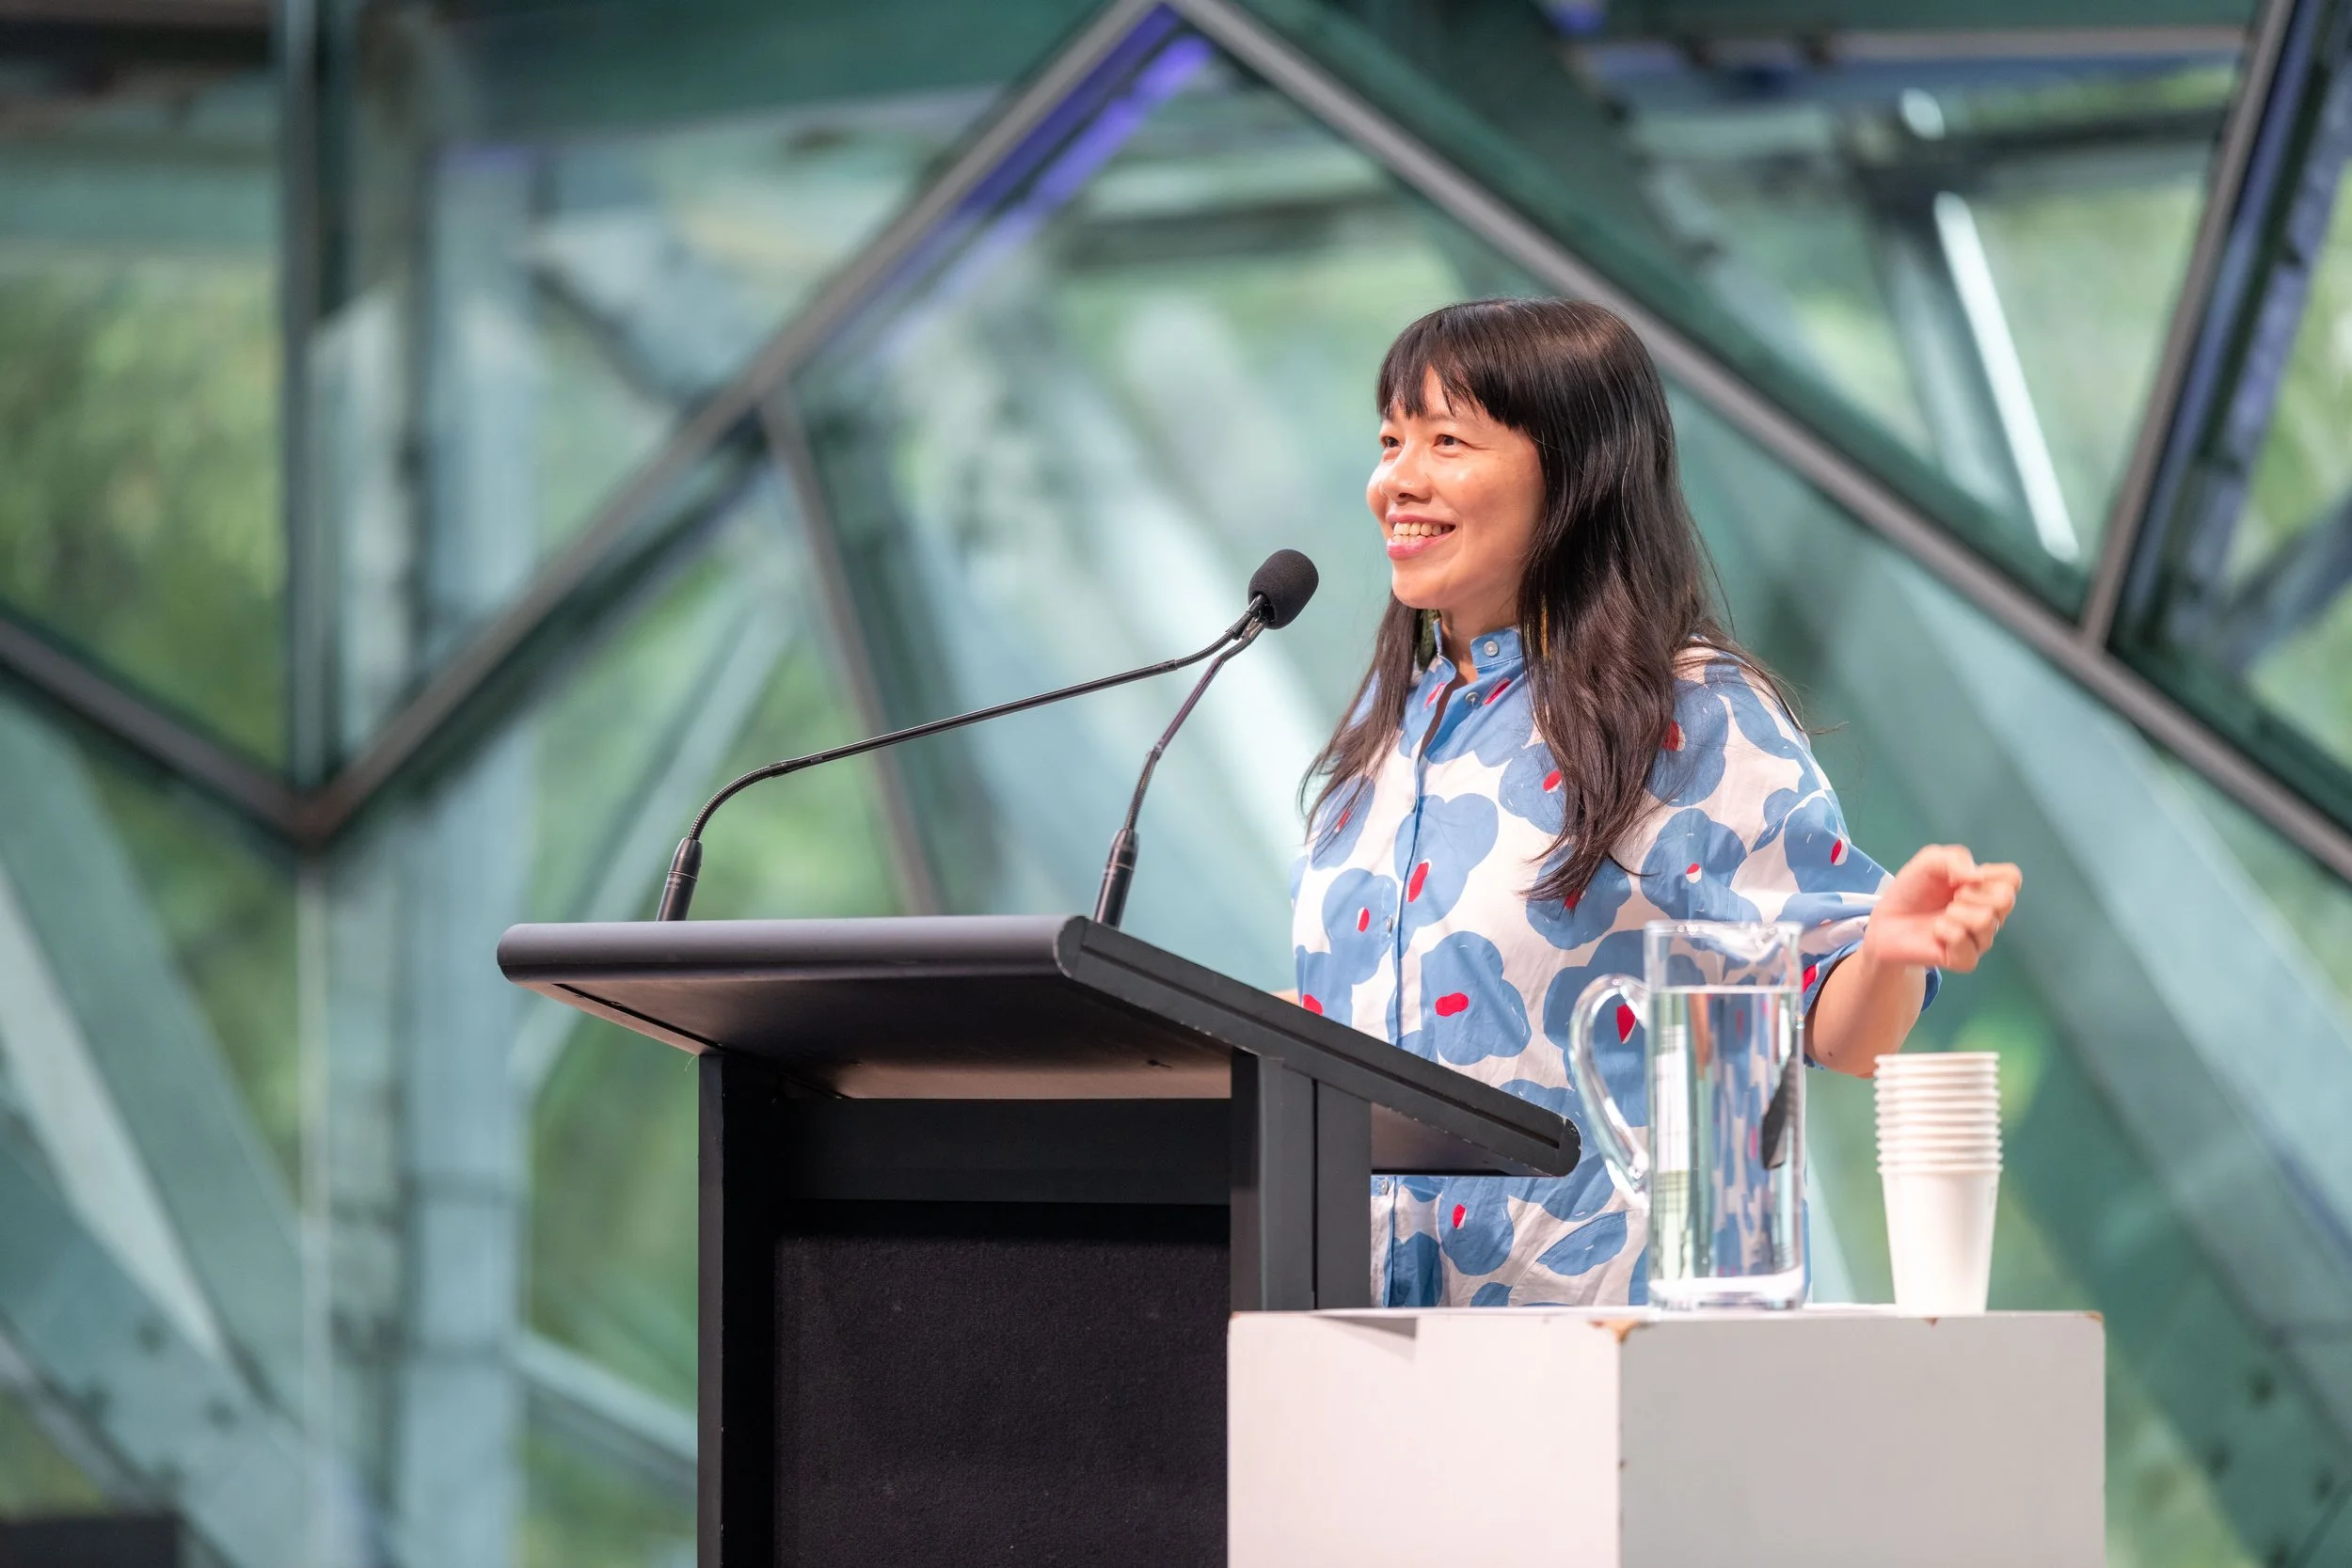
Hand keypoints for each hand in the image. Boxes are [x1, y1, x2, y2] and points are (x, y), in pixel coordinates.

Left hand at [1860, 845, 2020, 972]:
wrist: (1887, 919)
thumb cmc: (1914, 889)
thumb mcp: (1930, 861)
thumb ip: (1955, 859)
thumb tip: (1978, 877)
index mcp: (1988, 889)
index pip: (2013, 878)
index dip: (1987, 874)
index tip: (1961, 878)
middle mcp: (1991, 915)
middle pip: (2005, 900)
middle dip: (1970, 893)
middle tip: (1951, 898)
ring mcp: (1980, 939)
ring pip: (1985, 921)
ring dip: (1954, 913)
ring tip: (1942, 915)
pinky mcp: (1965, 960)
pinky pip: (1965, 943)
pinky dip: (1945, 932)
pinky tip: (1936, 932)